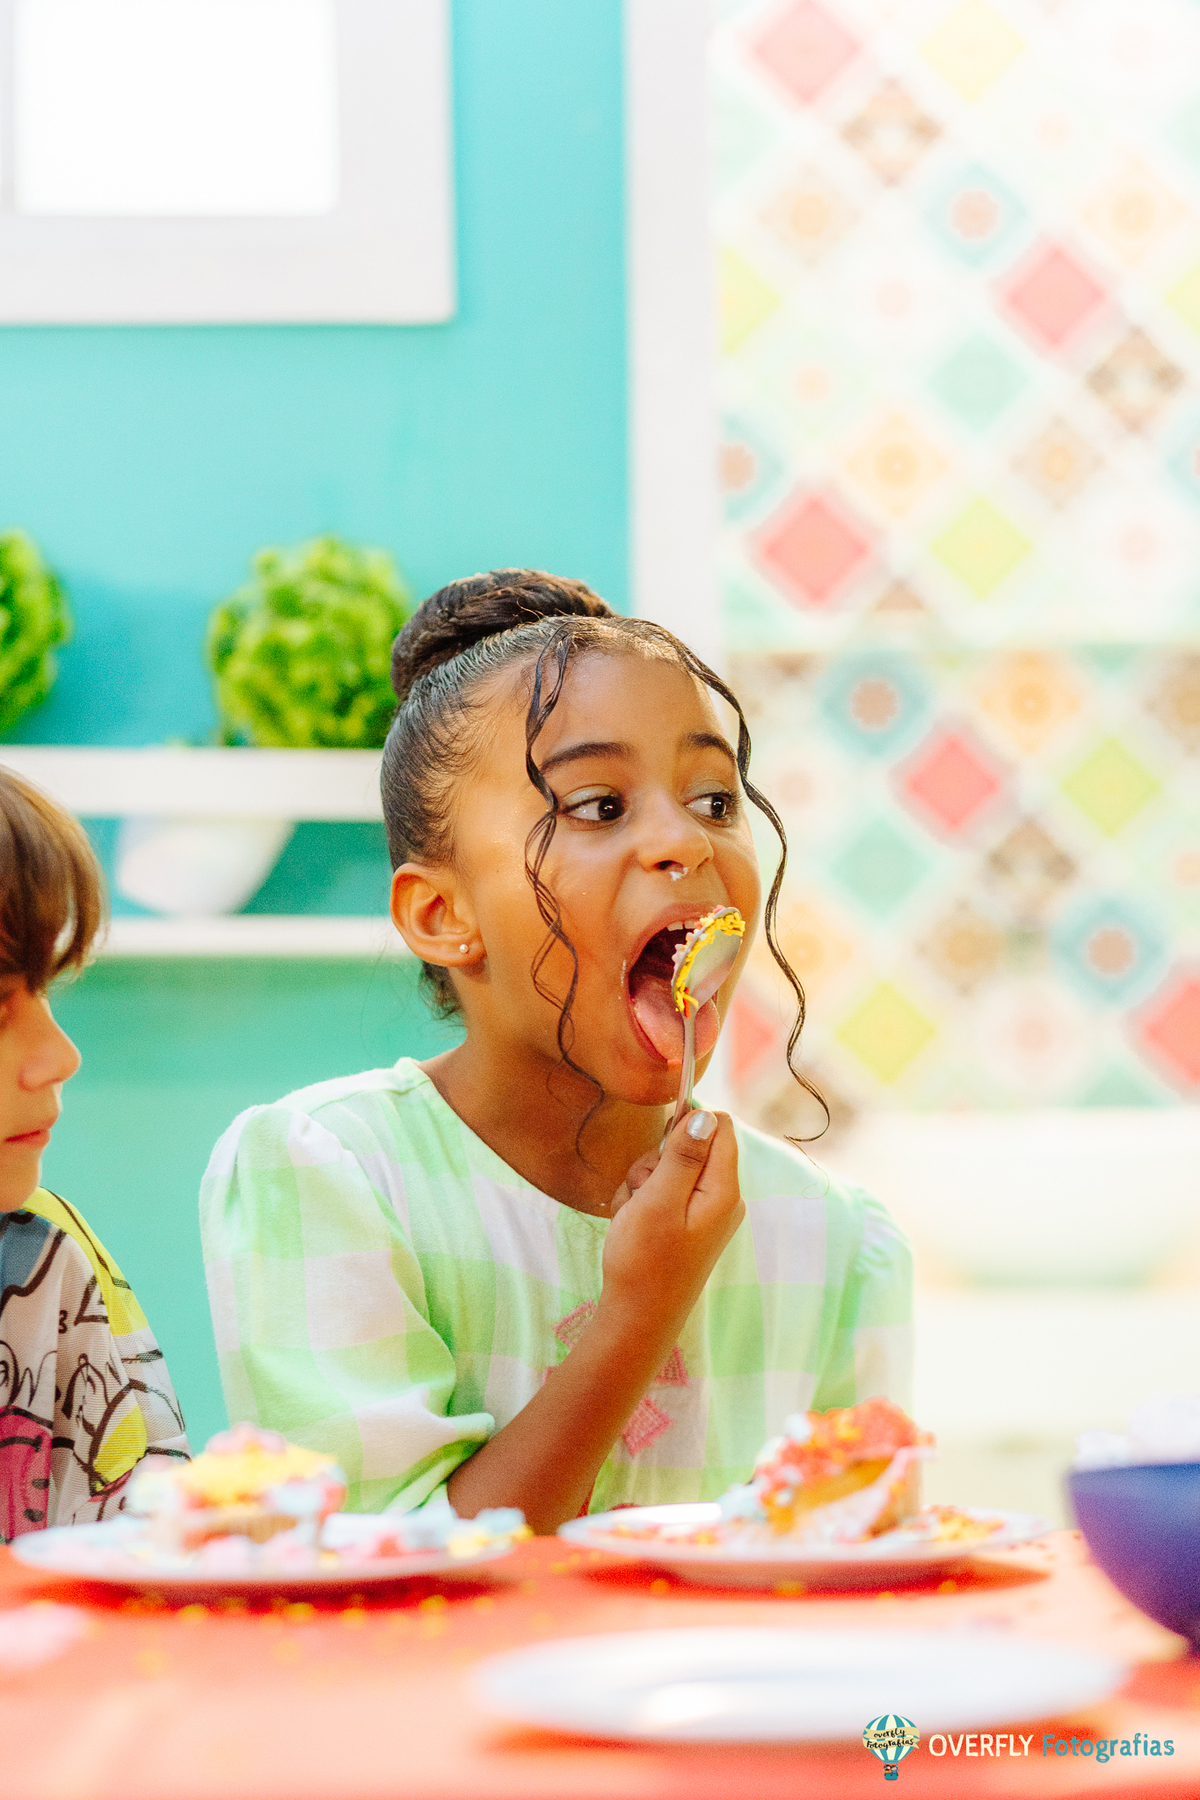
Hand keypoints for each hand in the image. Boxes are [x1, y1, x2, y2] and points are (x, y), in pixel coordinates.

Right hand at [601, 1111, 743, 1339]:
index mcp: (724, 1189)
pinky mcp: (688, 1224)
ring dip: (643, 1184)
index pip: (719, 1127)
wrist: (637, 1318)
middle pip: (689, 1146)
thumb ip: (683, 1155)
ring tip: (634, 1216)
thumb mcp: (660, 1200)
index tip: (658, 1149)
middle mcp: (722, 1197)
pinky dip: (643, 1203)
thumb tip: (707, 1115)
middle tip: (642, 1194)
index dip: (686, 1126)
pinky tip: (634, 1226)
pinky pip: (664, 1193)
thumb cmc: (645, 1261)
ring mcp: (705, 1212)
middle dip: (656, 1161)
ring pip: (669, 1169)